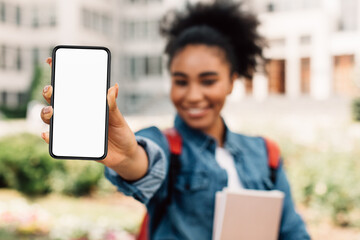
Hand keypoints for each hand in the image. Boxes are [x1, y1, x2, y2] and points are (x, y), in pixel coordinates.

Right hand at [40, 57, 147, 180]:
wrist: (124, 154)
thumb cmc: (121, 132)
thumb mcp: (119, 118)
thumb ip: (113, 105)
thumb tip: (113, 87)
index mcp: (87, 103)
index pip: (70, 86)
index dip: (59, 72)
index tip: (51, 61)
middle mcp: (76, 113)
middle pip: (56, 100)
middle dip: (49, 92)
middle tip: (51, 90)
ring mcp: (72, 128)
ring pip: (52, 118)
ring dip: (46, 113)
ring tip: (51, 111)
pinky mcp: (72, 143)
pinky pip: (56, 141)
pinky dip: (49, 138)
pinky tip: (47, 134)